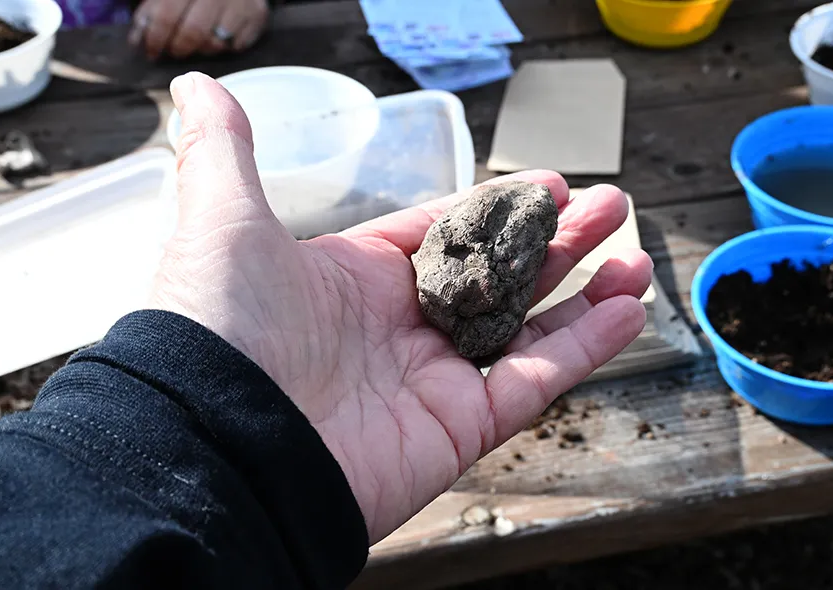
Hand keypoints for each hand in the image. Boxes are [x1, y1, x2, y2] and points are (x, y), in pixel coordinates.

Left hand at [129, 0, 268, 59]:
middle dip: (179, 48)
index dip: (156, 39)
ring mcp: (239, 1)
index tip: (151, 53)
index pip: (166, 16)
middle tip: (175, 51)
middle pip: (193, 32)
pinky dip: (227, 46)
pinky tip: (221, 36)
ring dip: (202, 49)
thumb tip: (136, 41)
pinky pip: (237, 45)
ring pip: (216, 42)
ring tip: (198, 42)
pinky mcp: (257, 14)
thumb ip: (149, 13)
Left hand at [153, 72, 653, 541]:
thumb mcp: (222, 220)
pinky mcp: (458, 428)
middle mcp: (397, 330)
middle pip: (497, 276)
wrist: (219, 445)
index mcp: (353, 279)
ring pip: (527, 330)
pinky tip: (625, 309)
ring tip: (633, 255)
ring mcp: (431, 380)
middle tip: (607, 205)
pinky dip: (584, 350)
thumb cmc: (217, 329)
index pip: (441, 233)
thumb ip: (226, 152)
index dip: (496, 209)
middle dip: (556, 241)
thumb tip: (199, 88)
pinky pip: (534, 383)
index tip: (546, 184)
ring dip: (584, 294)